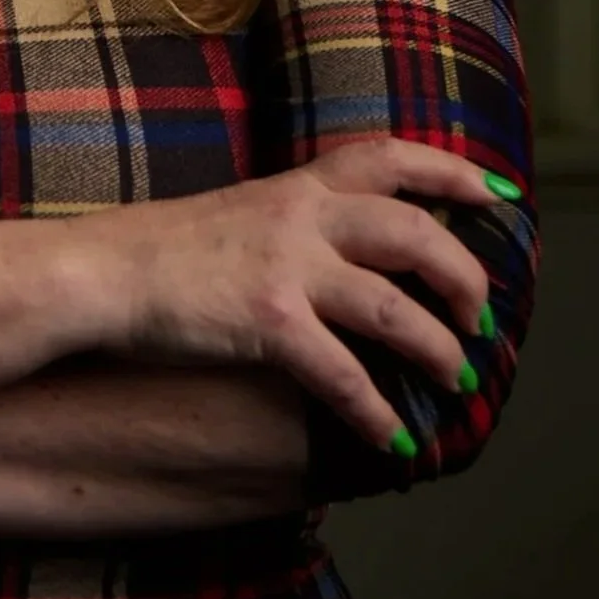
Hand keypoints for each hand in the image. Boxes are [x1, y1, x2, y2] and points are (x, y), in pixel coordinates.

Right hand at [105, 135, 508, 453]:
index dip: (451, 171)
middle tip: (480, 317)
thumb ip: (296, 220)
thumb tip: (348, 254)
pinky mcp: (267, 321)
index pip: (390, 157)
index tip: (497, 195)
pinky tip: (393, 442)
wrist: (101, 271)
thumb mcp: (240, 210)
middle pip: (414, 233)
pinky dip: (375, 413)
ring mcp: (286, 267)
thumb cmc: (162, 249)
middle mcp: (299, 217)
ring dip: (439, 349)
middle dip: (463, 278)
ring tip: (457, 378)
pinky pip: (342, 373)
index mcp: (296, 186)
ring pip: (395, 308)